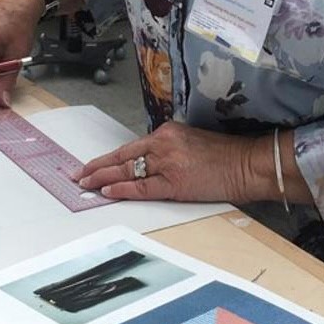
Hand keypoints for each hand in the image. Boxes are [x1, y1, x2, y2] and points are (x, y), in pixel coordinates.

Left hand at [76, 121, 264, 202]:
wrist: (246, 164)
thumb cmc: (224, 156)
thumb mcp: (190, 142)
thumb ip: (167, 149)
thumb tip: (146, 163)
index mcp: (167, 132)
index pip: (130, 147)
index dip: (108, 158)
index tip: (91, 164)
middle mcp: (164, 143)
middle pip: (123, 157)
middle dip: (96, 167)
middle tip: (77, 175)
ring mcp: (168, 162)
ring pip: (127, 171)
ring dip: (102, 178)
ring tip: (84, 184)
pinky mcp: (175, 183)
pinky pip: (142, 187)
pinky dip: (122, 189)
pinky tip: (107, 191)